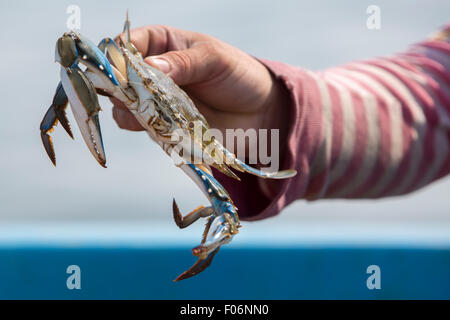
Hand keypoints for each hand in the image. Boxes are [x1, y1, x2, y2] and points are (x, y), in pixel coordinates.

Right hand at [112, 25, 288, 147]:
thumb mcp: (214, 59)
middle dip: (121, 87)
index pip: (127, 44)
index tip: (123, 71)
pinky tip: (162, 127)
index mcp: (161, 44)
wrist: (257, 112)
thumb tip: (150, 67)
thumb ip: (184, 62)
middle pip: (119, 78)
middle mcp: (151, 72)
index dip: (119, 56)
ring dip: (130, 111)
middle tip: (134, 96)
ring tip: (151, 113)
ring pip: (124, 105)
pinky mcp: (163, 124)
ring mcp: (155, 99)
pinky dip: (145, 129)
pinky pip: (142, 127)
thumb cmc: (238, 75)